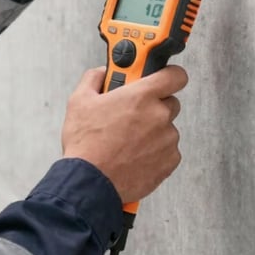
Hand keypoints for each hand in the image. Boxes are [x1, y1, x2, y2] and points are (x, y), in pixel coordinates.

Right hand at [61, 65, 184, 202]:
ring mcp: (167, 140)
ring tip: (127, 141)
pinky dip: (155, 152)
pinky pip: (167, 151)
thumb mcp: (79, 101)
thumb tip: (102, 73)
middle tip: (132, 114)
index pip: (175, 75)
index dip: (170, 75)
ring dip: (153, 131)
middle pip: (170, 102)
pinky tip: (134, 155)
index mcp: (141, 96)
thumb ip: (94, 78)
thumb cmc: (86, 144)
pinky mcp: (169, 162)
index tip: (163, 77)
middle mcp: (159, 116)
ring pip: (167, 128)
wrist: (90, 182)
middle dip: (153, 106)